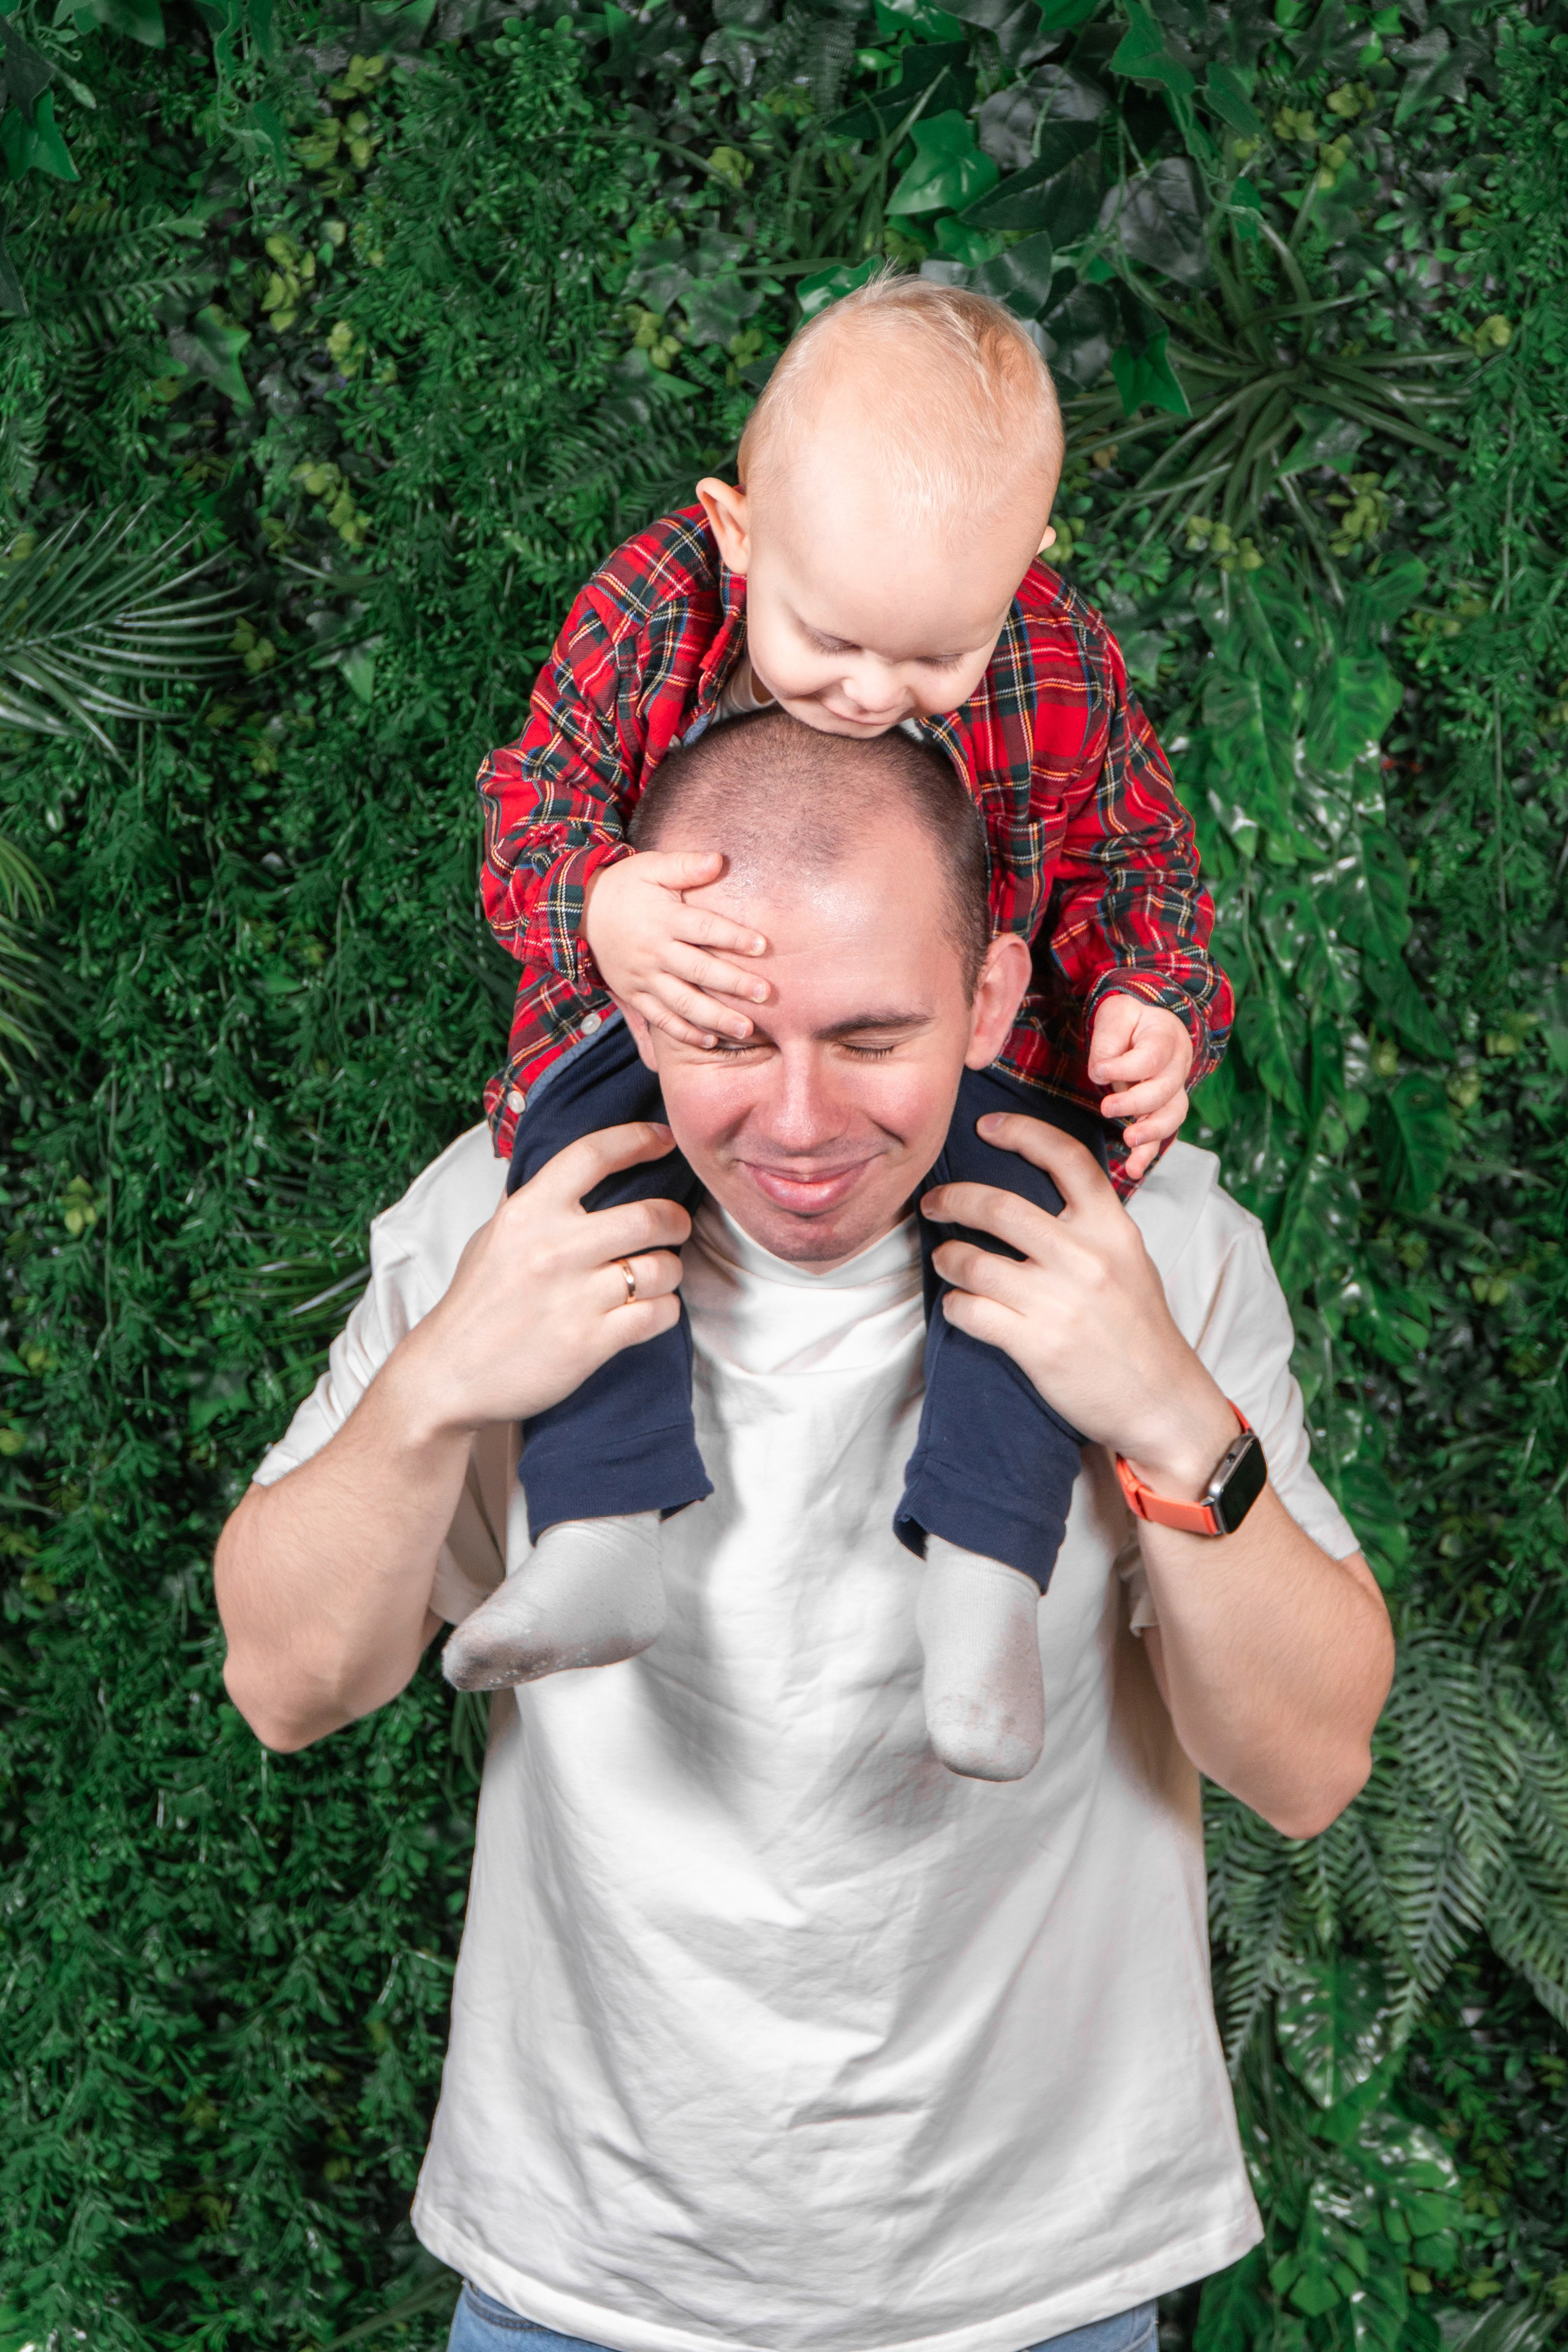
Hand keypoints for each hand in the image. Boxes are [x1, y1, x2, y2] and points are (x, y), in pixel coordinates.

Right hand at [393, 1123, 690, 1438]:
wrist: (450, 1375)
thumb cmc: (476, 1305)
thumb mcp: (492, 1237)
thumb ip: (533, 1205)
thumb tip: (572, 1169)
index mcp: (527, 1213)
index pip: (592, 1155)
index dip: (637, 1140)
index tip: (663, 1140)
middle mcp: (553, 1248)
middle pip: (649, 1216)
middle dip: (675, 1220)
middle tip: (675, 1226)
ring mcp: (574, 1296)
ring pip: (662, 1268)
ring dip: (670, 1271)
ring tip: (656, 1277)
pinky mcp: (590, 1342)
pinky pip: (658, 1314)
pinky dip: (664, 1310)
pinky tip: (648, 1311)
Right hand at [584, 851, 769, 1047]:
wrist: (579, 912)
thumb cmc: (625, 886)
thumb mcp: (651, 867)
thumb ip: (685, 866)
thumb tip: (719, 860)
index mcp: (664, 919)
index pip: (704, 929)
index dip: (733, 937)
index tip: (762, 946)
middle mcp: (655, 952)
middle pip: (699, 971)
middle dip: (733, 984)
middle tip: (765, 995)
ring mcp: (644, 977)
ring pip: (683, 1003)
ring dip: (716, 1018)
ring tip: (747, 1030)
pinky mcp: (634, 994)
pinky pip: (660, 1018)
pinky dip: (684, 1033)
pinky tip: (710, 1041)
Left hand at [922, 1114, 1237, 1497]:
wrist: (1162, 1402)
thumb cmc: (1140, 1330)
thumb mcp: (1131, 1261)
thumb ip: (1091, 1226)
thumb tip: (1038, 1193)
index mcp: (1113, 1228)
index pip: (1066, 1158)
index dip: (1021, 1132)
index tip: (987, 1127)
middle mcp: (1086, 1257)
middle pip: (999, 1206)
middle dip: (953, 1199)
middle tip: (934, 1203)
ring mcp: (1059, 1301)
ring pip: (973, 1262)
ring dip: (948, 1258)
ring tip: (945, 1260)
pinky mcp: (1036, 1344)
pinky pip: (971, 1311)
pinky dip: (956, 1306)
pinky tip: (961, 1306)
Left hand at [1087, 994, 1193, 1180]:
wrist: (1145, 1029)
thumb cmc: (1128, 1021)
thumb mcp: (1115, 1013)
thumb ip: (1108, 1038)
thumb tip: (1101, 1072)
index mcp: (1167, 1037)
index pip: (1152, 1058)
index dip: (1125, 1069)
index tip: (1098, 1072)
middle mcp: (1177, 1066)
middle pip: (1165, 1091)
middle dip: (1136, 1103)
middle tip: (1106, 1108)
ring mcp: (1174, 1091)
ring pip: (1171, 1116)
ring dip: (1150, 1133)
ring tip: (1128, 1141)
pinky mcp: (1162, 1111)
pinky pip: (1161, 1135)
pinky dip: (1148, 1153)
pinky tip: (1134, 1169)